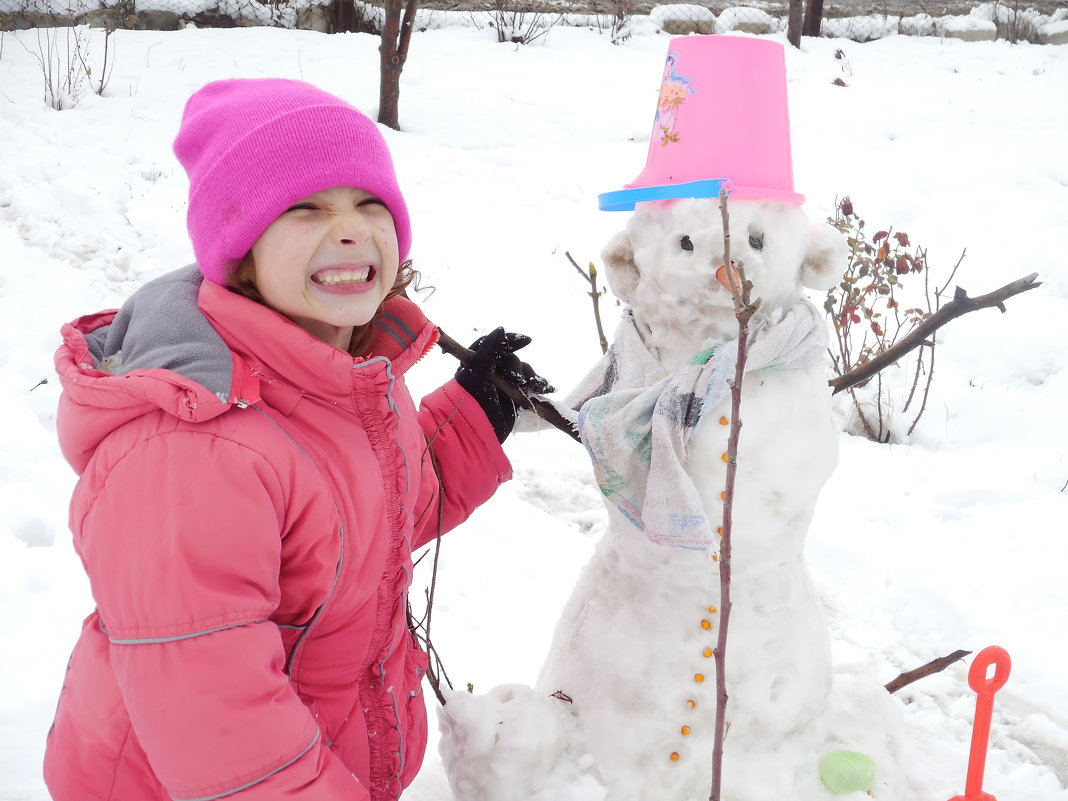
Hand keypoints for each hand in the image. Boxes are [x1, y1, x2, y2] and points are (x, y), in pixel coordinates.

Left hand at [455, 328, 553, 442]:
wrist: (476, 435)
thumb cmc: (470, 402)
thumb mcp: (477, 373)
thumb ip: (490, 350)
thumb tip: (501, 328)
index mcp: (476, 363)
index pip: (493, 344)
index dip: (510, 341)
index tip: (526, 340)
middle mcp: (490, 372)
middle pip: (511, 359)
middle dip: (519, 368)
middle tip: (519, 381)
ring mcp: (503, 385)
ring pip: (523, 372)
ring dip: (532, 377)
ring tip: (535, 387)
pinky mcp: (515, 398)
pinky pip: (530, 387)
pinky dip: (540, 386)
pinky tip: (548, 389)